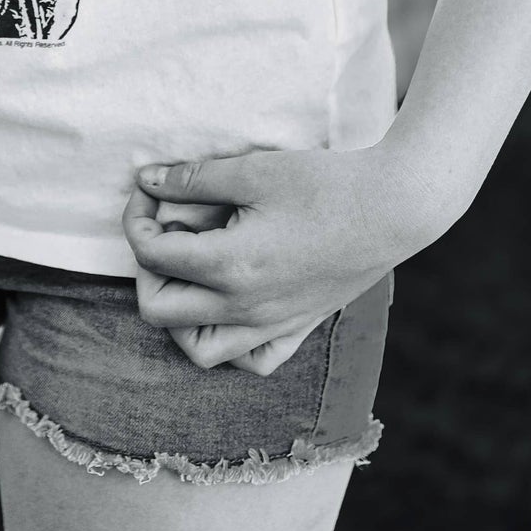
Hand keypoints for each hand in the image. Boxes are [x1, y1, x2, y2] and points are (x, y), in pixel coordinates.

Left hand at [122, 143, 431, 375]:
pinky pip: (251, 360)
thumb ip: (193, 180)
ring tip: (187, 271)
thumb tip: (147, 181)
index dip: (137, 216)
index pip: (151, 254)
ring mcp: (273, 324)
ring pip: (199, 350)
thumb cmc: (325, 184)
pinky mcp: (298, 328)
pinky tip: (228, 306)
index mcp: (230, 266)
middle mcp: (246, 308)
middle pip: (158, 311)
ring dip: (178, 315)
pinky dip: (228, 344)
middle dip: (146, 268)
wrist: (394, 208)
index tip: (150, 189)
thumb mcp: (252, 170)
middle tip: (163, 229)